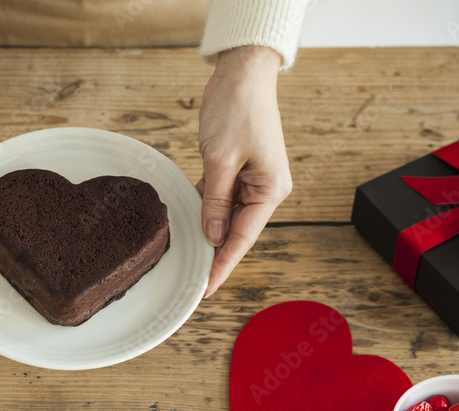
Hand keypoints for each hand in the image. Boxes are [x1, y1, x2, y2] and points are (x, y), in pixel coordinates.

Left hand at [197, 45, 292, 296]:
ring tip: (188, 260)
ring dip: (208, 234)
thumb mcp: (220, 160)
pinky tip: (189, 226)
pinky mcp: (238, 170)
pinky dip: (205, 212)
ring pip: (227, 218)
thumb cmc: (237, 110)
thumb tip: (213, 237)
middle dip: (214, 255)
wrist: (243, 73)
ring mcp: (253, 180)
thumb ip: (215, 201)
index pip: (242, 239)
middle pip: (236, 233)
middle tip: (190, 282)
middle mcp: (266, 190)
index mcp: (270, 191)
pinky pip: (220, 199)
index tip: (204, 290)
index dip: (222, 266)